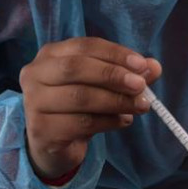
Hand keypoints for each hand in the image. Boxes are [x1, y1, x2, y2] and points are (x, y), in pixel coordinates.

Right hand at [20, 37, 160, 179]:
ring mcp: (33, 102)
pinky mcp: (39, 129)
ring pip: (80, 98)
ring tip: (140, 106)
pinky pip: (80, 123)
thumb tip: (154, 67)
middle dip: (113, 75)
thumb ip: (127, 73)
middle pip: (76, 68)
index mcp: (51, 54)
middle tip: (141, 86)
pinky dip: (108, 122)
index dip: (115, 54)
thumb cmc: (77, 105)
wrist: (52, 142)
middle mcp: (35, 73)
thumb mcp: (103, 85)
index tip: (142, 65)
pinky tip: (124, 121)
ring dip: (116, 101)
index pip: (85, 46)